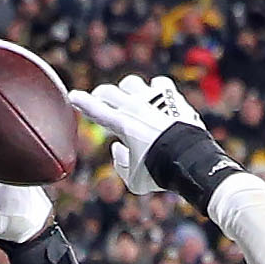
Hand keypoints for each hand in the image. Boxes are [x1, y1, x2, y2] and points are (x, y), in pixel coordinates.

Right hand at [68, 75, 204, 195]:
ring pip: (131, 83)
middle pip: (109, 92)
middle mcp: (136, 107)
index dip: (81, 102)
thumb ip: (120, 164)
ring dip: (126, 91)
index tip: (73, 96)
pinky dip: (154, 90)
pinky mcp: (172, 97)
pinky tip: (156, 98)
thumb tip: (118, 147)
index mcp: (123, 125)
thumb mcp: (134, 180)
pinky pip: (159, 83)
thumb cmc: (160, 174)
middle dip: (101, 96)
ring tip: (129, 100)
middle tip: (101, 102)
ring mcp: (155, 99)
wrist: (191, 162)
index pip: (95, 110)